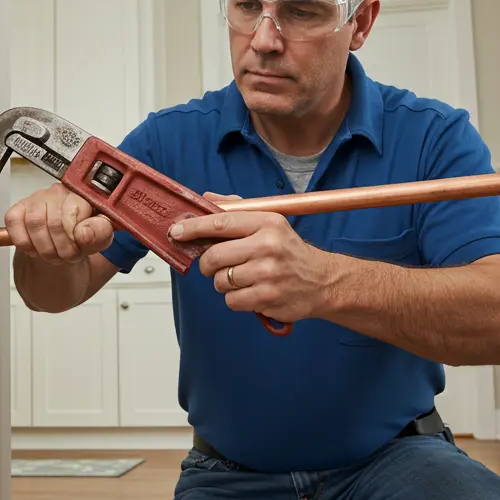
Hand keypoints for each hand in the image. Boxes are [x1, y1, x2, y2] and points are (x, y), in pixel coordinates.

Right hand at [4, 183, 113, 263]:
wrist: (61, 249)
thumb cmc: (80, 239)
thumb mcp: (100, 239)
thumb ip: (100, 233)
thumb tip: (84, 233)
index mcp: (81, 195)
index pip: (74, 211)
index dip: (75, 237)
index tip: (79, 248)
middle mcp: (57, 192)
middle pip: (54, 221)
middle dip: (61, 248)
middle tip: (66, 256)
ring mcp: (35, 199)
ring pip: (34, 223)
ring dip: (44, 248)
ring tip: (53, 254)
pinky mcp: (17, 210)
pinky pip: (14, 224)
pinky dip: (24, 243)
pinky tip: (35, 248)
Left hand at [169, 202, 339, 322]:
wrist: (323, 281)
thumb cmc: (290, 251)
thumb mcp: (269, 223)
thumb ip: (237, 211)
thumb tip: (206, 198)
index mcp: (267, 222)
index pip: (220, 223)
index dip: (194, 228)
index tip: (177, 232)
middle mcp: (268, 246)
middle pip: (214, 257)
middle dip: (208, 264)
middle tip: (216, 265)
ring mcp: (269, 274)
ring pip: (220, 281)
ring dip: (223, 283)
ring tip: (242, 279)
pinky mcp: (268, 298)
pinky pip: (232, 300)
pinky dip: (235, 299)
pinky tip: (251, 292)